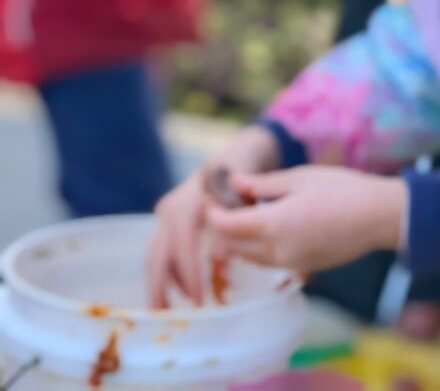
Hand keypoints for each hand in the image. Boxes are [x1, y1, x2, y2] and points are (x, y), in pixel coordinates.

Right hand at [148, 126, 279, 307]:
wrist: (240, 156)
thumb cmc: (250, 180)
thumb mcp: (248, 200)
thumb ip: (236, 224)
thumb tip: (219, 261)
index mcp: (194, 198)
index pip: (184, 242)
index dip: (188, 273)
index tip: (198, 299)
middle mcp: (174, 204)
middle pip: (160, 251)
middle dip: (162, 286)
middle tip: (168, 314)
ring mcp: (168, 210)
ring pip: (156, 253)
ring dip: (160, 283)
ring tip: (165, 311)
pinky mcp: (168, 219)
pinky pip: (162, 249)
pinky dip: (167, 272)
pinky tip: (175, 293)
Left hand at [206, 167, 408, 274]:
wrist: (380, 216)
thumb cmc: (342, 189)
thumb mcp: (300, 178)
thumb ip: (262, 184)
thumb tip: (233, 182)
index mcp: (273, 225)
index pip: (225, 226)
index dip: (213, 212)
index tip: (212, 196)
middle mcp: (277, 251)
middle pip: (232, 245)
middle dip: (223, 226)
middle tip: (227, 203)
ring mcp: (290, 263)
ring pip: (249, 257)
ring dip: (241, 239)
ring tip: (248, 213)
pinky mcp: (303, 269)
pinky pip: (269, 261)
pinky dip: (260, 247)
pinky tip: (272, 226)